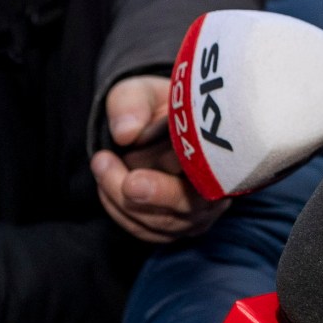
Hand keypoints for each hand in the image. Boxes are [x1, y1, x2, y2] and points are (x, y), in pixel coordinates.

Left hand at [93, 75, 227, 242]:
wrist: (161, 124)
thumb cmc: (156, 106)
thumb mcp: (141, 91)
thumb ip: (132, 104)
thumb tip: (125, 133)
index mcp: (221, 151)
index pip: (207, 175)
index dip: (172, 183)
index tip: (132, 182)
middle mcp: (218, 187)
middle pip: (186, 206)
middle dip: (144, 196)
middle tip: (107, 169)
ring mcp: (200, 211)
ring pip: (163, 223)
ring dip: (122, 201)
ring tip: (100, 163)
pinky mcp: (179, 225)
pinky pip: (148, 231)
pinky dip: (121, 212)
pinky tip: (104, 185)